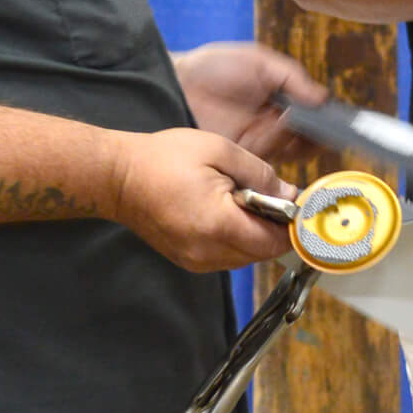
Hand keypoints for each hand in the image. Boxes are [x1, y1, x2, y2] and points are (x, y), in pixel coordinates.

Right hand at [110, 127, 295, 272]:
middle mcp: (208, 252)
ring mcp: (196, 261)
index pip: (275, 241)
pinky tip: (223, 214)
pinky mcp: (188, 261)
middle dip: (272, 227)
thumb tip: (289, 194)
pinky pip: (226, 257)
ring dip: (253, 234)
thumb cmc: (163, 159)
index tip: (294, 204)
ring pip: (245, 257)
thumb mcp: (219, 151)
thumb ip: (260, 174)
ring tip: (238, 202)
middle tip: (265, 196)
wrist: (118, 177)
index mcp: (219, 225)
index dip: (290, 224)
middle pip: (262, 253)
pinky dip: (234, 239)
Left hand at [172, 43, 328, 162]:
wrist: (176, 81)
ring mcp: (257, 145)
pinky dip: (275, 143)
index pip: (313, 122)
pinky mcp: (240, 157)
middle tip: (320, 122)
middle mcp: (273, 130)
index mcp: (282, 107)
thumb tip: (324, 98)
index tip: (338, 120)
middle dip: (317, 134)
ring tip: (294, 115)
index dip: (327, 123)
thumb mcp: (261, 63)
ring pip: (290, 151)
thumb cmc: (215, 67)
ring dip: (296, 136)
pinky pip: (266, 158)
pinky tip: (277, 124)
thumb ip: (293, 79)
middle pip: (307, 143)